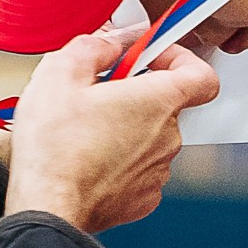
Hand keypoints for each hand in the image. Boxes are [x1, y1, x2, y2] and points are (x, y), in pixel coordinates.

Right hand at [4, 31, 219, 233]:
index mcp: (158, 102)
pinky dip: (119, 160)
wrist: (46, 205)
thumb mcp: (62, 71)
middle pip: (166, 105)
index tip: (152, 57)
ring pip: (150, 138)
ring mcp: (157, 172)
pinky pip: (138, 169)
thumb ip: (97, 45)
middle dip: (136, 93)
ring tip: (85, 129)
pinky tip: (88, 158)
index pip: (201, 75)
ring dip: (126, 128)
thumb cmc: (54, 147)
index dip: (179, 59)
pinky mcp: (142, 198)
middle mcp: (168, 139)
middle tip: (99, 92)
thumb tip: (113, 41)